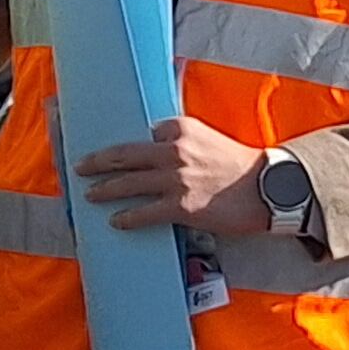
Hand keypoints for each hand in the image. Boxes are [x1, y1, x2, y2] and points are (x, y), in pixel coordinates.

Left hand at [76, 115, 271, 234]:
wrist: (268, 187)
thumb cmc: (240, 165)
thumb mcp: (208, 138)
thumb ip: (180, 139)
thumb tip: (154, 144)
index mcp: (180, 128)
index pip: (142, 134)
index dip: (121, 146)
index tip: (106, 152)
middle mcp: (174, 150)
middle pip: (124, 155)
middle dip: (97, 162)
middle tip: (80, 167)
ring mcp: (176, 178)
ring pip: (128, 183)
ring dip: (104, 189)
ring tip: (90, 194)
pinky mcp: (181, 206)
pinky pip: (144, 212)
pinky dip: (127, 217)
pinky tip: (116, 221)